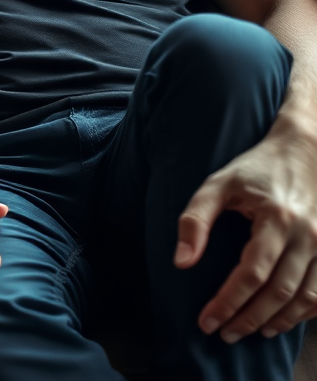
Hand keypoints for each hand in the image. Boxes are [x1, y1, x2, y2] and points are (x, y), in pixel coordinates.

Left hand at [175, 121, 316, 341]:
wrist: (305, 152)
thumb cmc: (255, 169)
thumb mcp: (218, 183)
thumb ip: (196, 219)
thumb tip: (181, 262)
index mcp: (277, 219)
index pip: (250, 274)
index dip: (228, 302)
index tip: (207, 321)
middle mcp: (308, 236)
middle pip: (279, 293)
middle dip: (248, 318)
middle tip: (224, 334)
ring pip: (306, 300)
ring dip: (277, 322)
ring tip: (249, 331)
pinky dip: (304, 313)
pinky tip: (281, 320)